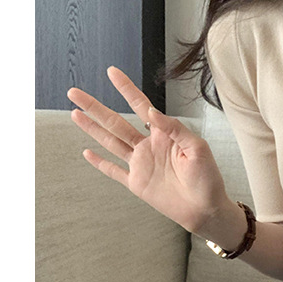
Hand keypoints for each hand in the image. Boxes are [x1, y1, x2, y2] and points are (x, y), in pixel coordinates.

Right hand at [67, 67, 229, 233]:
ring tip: (75, 113)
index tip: (112, 72)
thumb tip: (151, 111)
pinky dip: (100, 163)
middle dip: (95, 107)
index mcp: (164, 135)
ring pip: (110, 142)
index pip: (140, 106)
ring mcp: (141, 165)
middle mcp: (149, 146)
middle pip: (116, 121)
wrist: (206, 209)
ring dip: (92, 128)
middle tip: (74, 92)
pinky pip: (115, 172)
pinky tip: (87, 153)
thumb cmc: (208, 178)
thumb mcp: (197, 148)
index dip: (126, 89)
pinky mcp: (137, 184)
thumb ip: (175, 128)